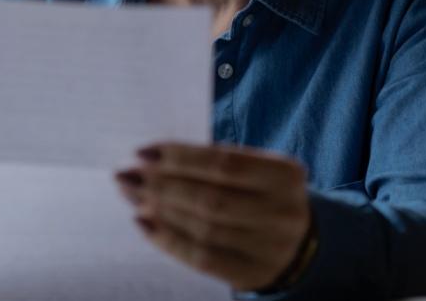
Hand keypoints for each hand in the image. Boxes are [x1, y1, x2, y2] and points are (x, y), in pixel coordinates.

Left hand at [114, 142, 312, 291]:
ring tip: (131, 196)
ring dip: (159, 211)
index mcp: (285, 174)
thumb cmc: (261, 194)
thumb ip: (214, 163)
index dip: (180, 157)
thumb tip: (150, 159)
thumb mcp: (255, 171)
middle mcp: (282, 212)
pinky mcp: (252, 273)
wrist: (299, 243)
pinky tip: (144, 224)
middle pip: (210, 198)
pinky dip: (168, 240)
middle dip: (161, 185)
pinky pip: (202, 257)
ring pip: (203, 229)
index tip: (142, 152)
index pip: (223, 163)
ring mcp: (270, 247)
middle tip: (126, 174)